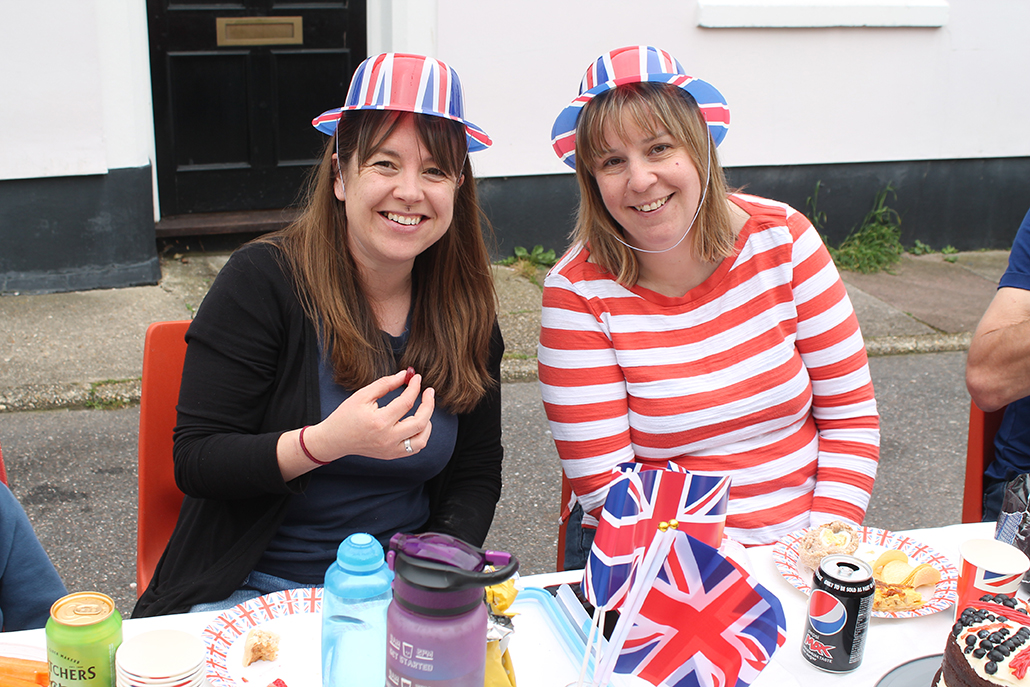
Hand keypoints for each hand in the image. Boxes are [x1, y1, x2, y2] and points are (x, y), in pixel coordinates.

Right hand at [307, 368, 434, 460]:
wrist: (334, 440)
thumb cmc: (346, 416)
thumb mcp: (362, 395)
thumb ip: (385, 384)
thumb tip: (405, 375)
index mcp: (380, 421)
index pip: (406, 402)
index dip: (414, 387)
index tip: (417, 378)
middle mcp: (388, 438)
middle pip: (421, 422)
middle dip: (429, 404)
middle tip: (429, 392)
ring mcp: (390, 450)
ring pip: (422, 439)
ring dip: (428, 422)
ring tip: (424, 409)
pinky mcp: (391, 455)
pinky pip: (414, 448)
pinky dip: (421, 435)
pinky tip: (417, 423)